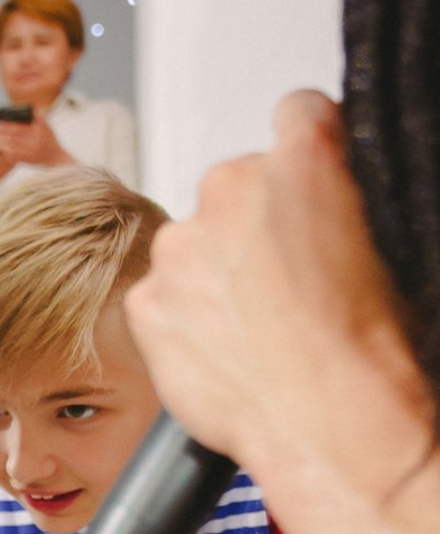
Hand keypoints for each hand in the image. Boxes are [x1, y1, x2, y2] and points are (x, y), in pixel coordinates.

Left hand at [0, 116, 69, 170]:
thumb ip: (39, 117)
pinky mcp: (27, 161)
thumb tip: (31, 107)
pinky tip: (0, 148)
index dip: (7, 125)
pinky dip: (5, 152)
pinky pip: (13, 157)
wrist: (55, 158)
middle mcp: (34, 143)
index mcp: (38, 133)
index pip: (19, 128)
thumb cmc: (50, 140)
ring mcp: (30, 153)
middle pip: (13, 138)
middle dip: (1, 134)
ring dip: (1, 143)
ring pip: (12, 148)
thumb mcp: (47, 126)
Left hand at [125, 91, 433, 485]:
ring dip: (213, 271)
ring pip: (192, 244)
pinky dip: (181, 317)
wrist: (327, 419)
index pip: (296, 115)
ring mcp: (180, 244)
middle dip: (251, 223)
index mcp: (302, 157)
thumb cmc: (368, 342)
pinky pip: (159, 295)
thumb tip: (325, 198)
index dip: (304, 153)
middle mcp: (231, 187)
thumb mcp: (387, 239)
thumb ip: (341, 197)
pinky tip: (222, 348)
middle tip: (282, 281)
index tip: (305, 186)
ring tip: (254, 325)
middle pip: (233, 187)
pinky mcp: (146, 299)